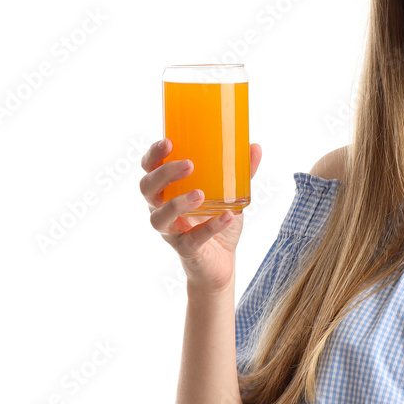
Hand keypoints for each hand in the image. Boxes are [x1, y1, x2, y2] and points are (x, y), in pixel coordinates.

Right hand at [138, 138, 262, 291]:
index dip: (153, 155)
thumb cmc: (217, 221)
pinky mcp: (186, 249)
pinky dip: (211, 227)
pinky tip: (227, 216)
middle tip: (188, 164)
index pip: (149, 169)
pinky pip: (194, 239)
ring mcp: (172, 231)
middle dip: (164, 174)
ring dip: (178, 203)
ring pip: (160, 217)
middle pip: (148, 189)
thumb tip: (255, 147)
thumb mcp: (230, 194)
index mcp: (168, 191)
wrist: (221, 262)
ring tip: (200, 194)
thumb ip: (240, 172)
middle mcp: (162, 209)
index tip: (168, 141)